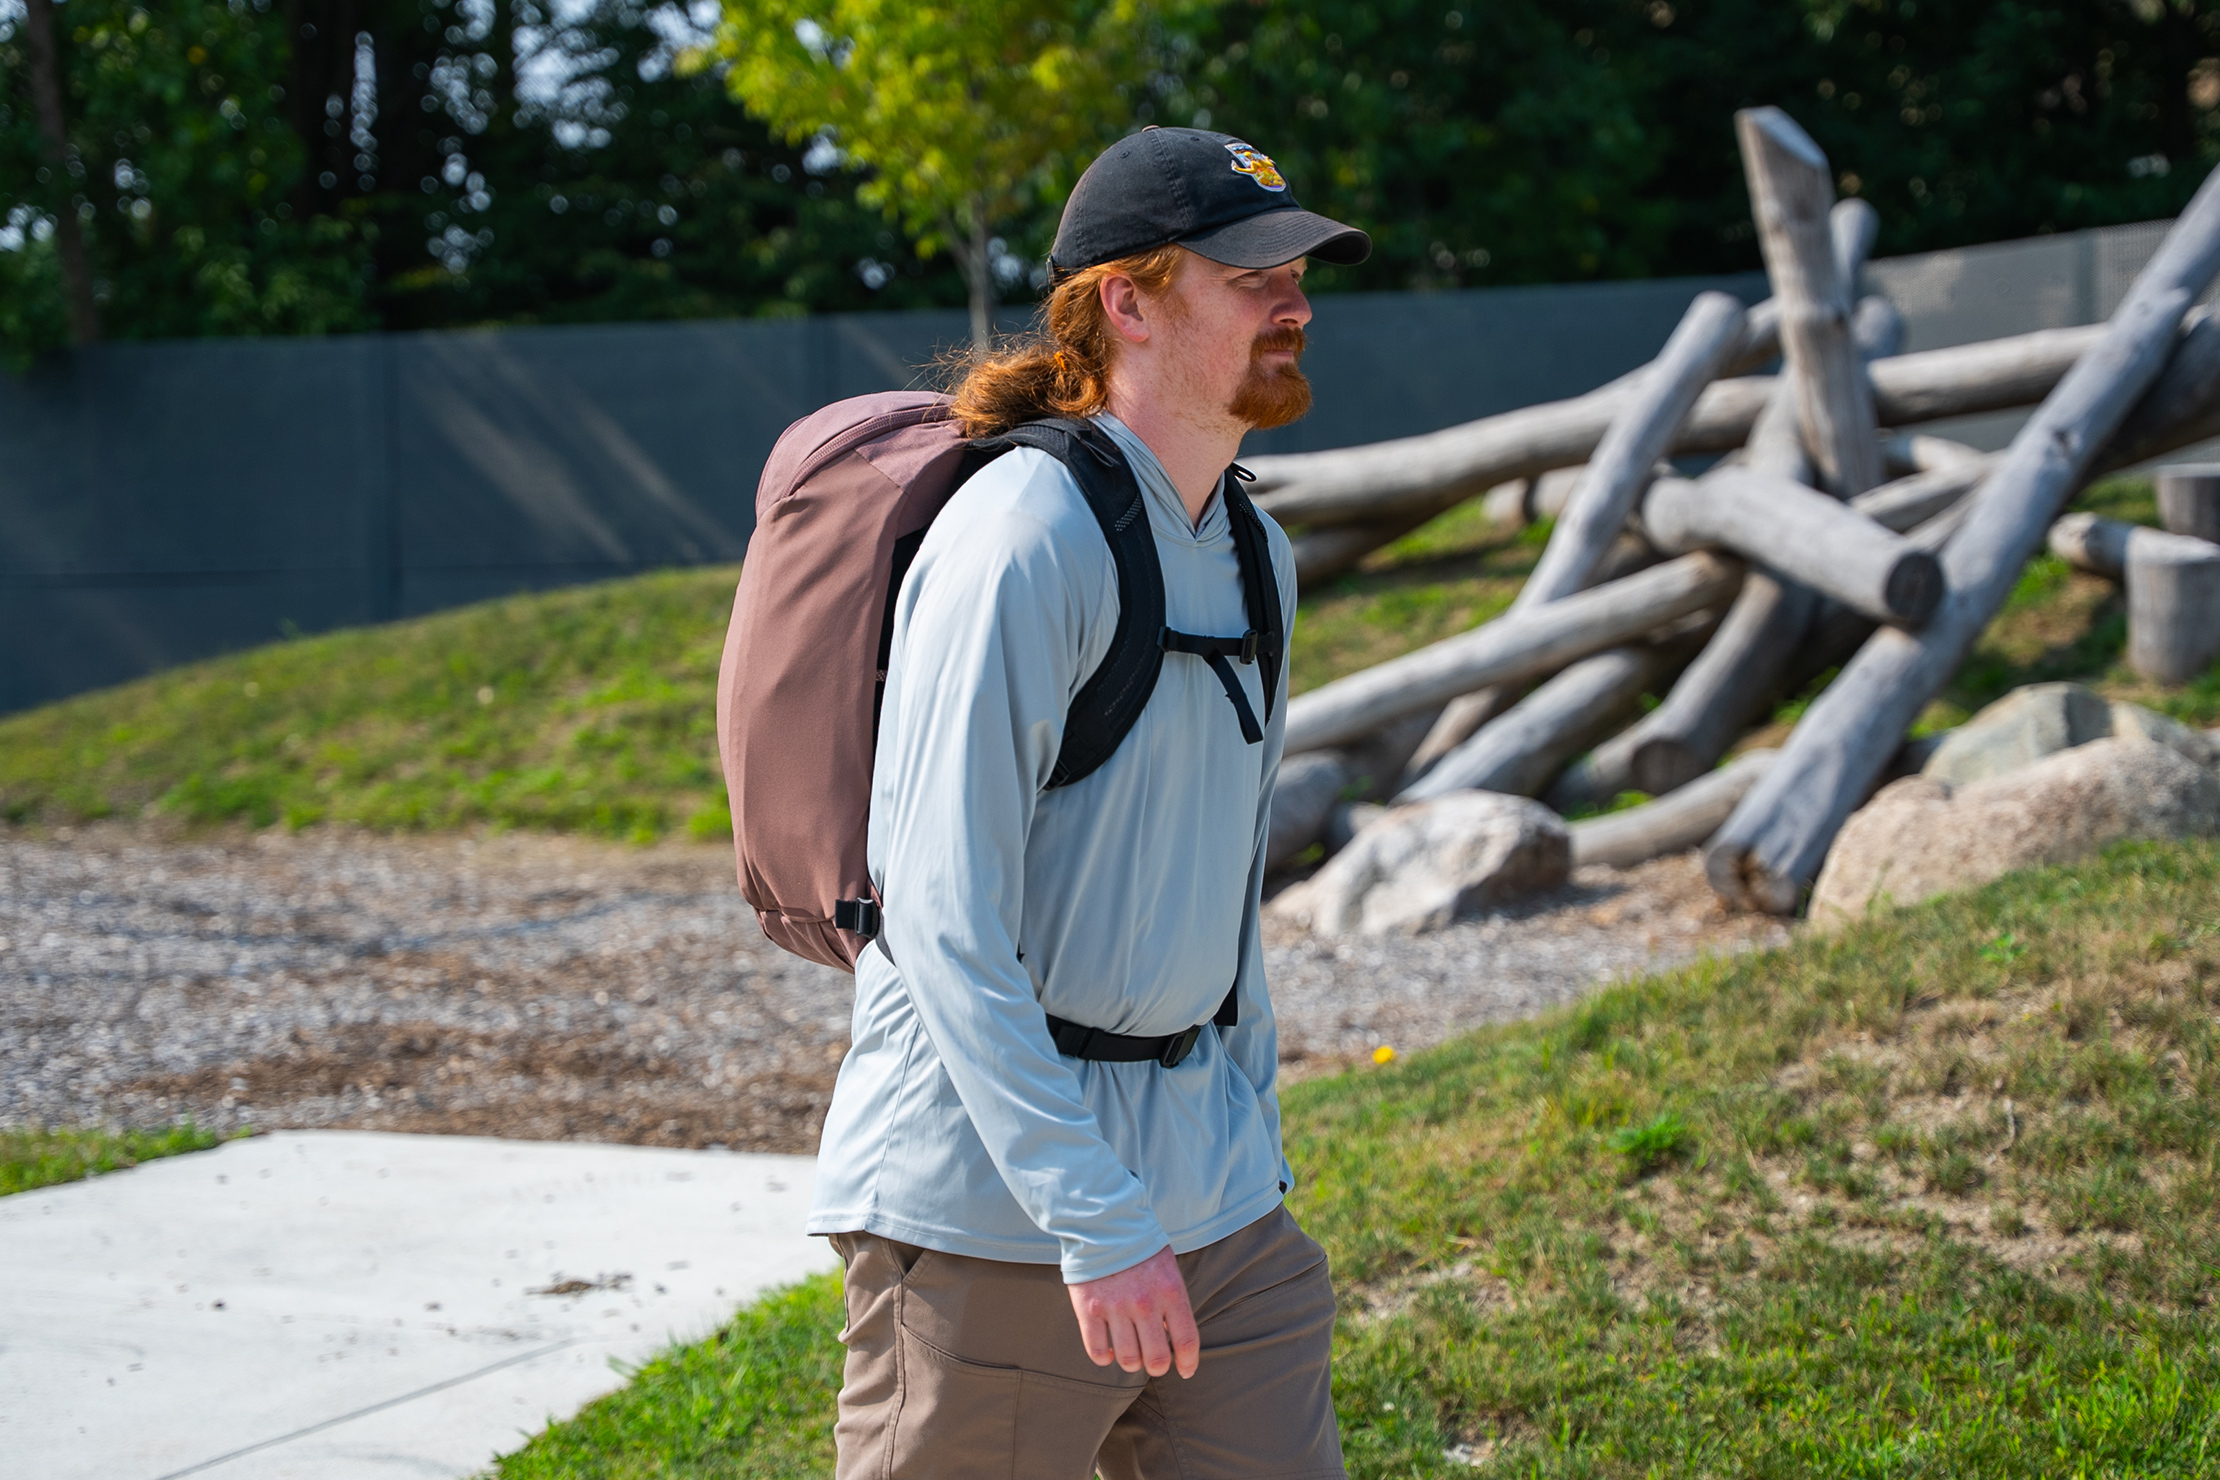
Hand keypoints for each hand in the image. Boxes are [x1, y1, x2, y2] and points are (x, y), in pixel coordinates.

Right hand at [1067, 1245, 1199, 1378]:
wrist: (1103, 1224)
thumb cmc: (1141, 1249)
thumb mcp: (1168, 1271)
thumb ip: (1173, 1304)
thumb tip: (1174, 1341)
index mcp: (1170, 1292)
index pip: (1187, 1341)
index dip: (1189, 1363)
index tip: (1185, 1371)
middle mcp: (1144, 1303)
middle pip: (1157, 1359)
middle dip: (1158, 1367)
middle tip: (1154, 1362)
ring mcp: (1115, 1307)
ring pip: (1129, 1360)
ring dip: (1132, 1363)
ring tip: (1131, 1353)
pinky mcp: (1088, 1309)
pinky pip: (1097, 1351)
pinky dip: (1105, 1358)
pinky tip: (1109, 1350)